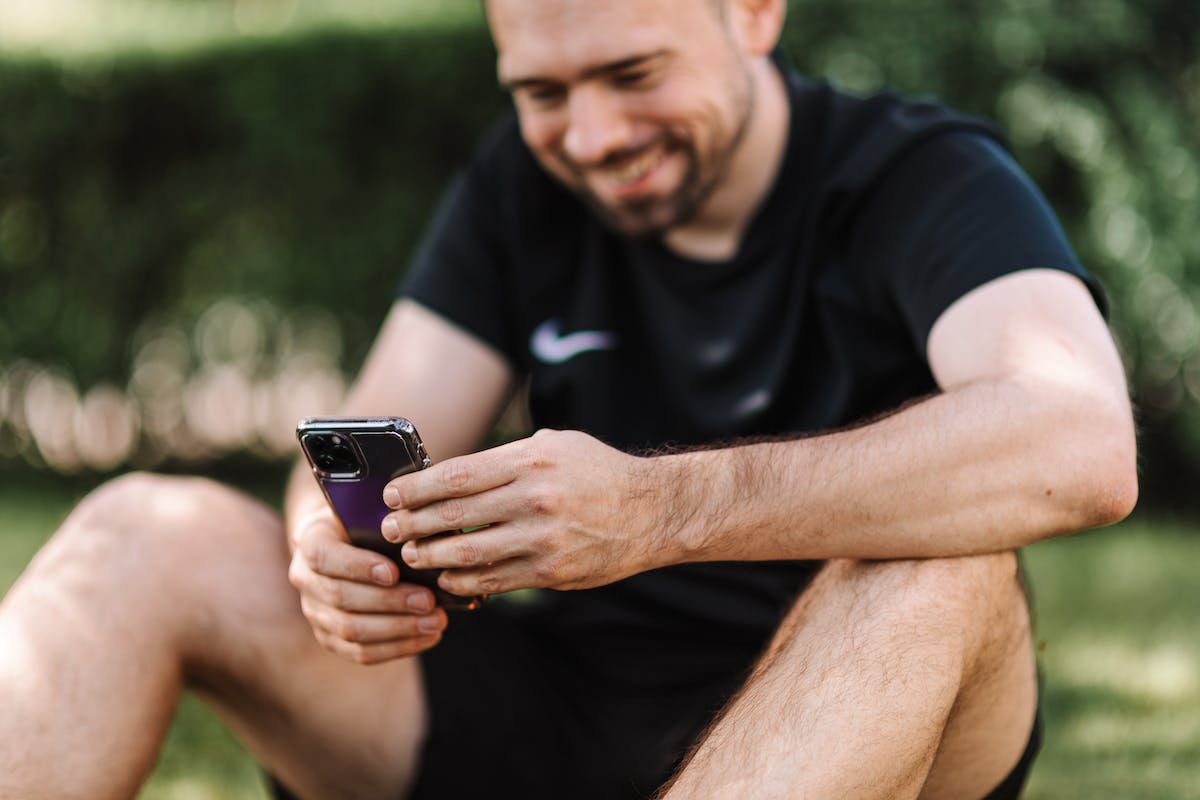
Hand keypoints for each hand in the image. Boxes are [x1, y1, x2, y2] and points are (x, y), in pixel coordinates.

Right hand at [286, 510, 447, 664]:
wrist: (348, 546)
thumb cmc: (367, 526)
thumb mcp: (369, 514)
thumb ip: (387, 525)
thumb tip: (423, 541)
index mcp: (310, 541)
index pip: (324, 557)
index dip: (357, 567)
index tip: (393, 572)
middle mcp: (305, 579)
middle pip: (342, 598)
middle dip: (390, 602)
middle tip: (428, 601)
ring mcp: (315, 613)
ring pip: (352, 631)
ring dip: (399, 629)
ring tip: (435, 622)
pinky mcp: (331, 638)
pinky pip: (361, 653)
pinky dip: (398, 647)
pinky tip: (427, 637)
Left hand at [380, 429, 680, 595]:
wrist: (652, 511)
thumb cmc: (597, 472)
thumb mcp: (554, 446)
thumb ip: (506, 460)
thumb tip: (451, 476)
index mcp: (531, 460)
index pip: (456, 475)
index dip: (416, 488)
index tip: (392, 495)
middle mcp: (535, 498)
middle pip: (453, 515)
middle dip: (412, 525)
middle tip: (388, 530)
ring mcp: (543, 538)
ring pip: (467, 554)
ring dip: (430, 558)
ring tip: (411, 557)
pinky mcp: (552, 570)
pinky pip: (493, 580)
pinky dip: (462, 582)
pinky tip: (447, 579)